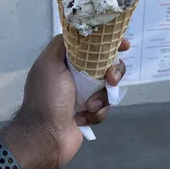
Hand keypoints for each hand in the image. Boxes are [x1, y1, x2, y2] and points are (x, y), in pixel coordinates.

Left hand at [5, 35, 129, 168]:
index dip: (109, 44)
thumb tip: (76, 32)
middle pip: (106, 66)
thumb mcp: (49, 62)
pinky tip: (83, 118)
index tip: (123, 45)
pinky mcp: (90, 112)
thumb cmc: (48, 95)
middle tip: (111, 79)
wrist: (45, 135)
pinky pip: (105, 107)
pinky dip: (96, 113)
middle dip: (113, 72)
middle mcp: (77, 76)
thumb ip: (62, 43)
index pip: (92, 47)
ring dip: (101, 97)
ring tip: (89, 105)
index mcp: (67, 62)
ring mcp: (85, 94)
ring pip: (108, 87)